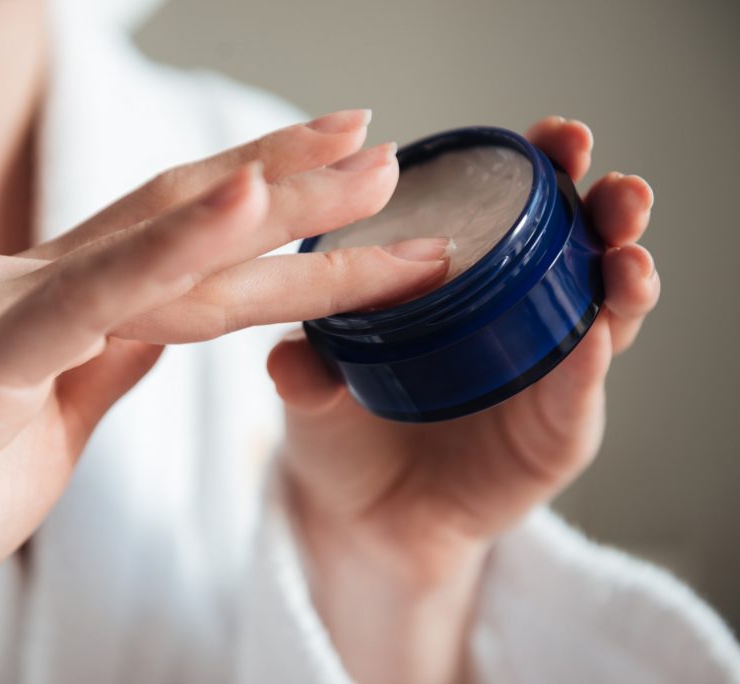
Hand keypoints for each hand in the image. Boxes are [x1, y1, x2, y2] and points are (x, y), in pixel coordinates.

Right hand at [0, 110, 450, 682]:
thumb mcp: (44, 422)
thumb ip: (103, 356)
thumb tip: (167, 319)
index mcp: (32, 303)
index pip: (164, 235)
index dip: (255, 200)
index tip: (338, 178)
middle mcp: (14, 286)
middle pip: (175, 218)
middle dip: (289, 182)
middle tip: (381, 146)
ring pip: (158, 252)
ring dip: (274, 210)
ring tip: (366, 171)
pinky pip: (91, 302)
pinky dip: (174, 250)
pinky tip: (247, 207)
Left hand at [267, 116, 658, 683]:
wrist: (361, 519)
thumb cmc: (341, 431)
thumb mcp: (312, 391)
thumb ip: (305, 369)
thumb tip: (287, 357)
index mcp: (461, 282)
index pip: (510, 209)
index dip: (538, 169)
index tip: (551, 137)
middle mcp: (513, 317)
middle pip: (575, 248)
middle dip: (603, 209)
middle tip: (609, 185)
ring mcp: (542, 373)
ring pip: (601, 313)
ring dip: (621, 276)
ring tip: (624, 252)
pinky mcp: (554, 435)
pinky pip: (579, 395)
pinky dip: (589, 364)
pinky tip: (593, 337)